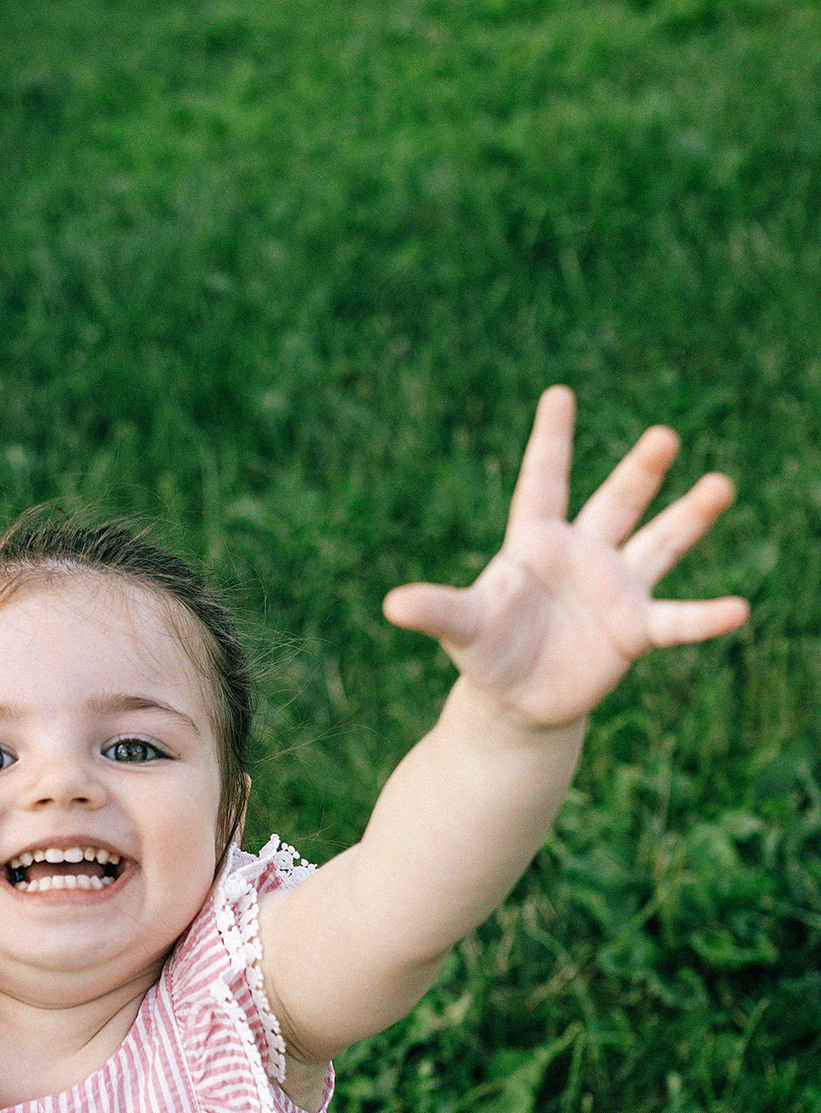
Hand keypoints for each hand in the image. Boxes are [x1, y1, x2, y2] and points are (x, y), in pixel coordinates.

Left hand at [381, 386, 749, 729]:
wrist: (519, 700)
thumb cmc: (488, 652)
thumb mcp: (462, 629)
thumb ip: (436, 612)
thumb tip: (391, 605)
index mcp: (535, 542)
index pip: (542, 482)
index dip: (550, 441)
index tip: (557, 394)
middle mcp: (582, 554)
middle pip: (616, 502)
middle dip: (639, 472)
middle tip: (663, 436)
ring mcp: (615, 588)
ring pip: (658, 543)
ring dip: (689, 518)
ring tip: (721, 486)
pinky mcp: (635, 630)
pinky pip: (677, 620)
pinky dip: (706, 617)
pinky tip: (739, 608)